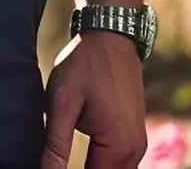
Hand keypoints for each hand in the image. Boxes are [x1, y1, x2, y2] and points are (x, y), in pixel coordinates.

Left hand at [42, 32, 146, 168]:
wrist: (111, 36)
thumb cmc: (85, 64)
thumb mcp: (62, 102)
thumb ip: (56, 144)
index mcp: (118, 147)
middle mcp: (134, 152)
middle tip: (53, 161)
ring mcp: (137, 144)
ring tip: (61, 162)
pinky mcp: (133, 135)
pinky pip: (119, 163)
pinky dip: (101, 165)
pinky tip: (81, 159)